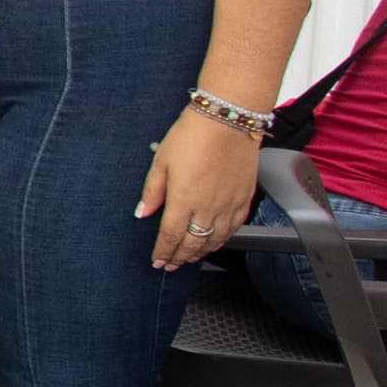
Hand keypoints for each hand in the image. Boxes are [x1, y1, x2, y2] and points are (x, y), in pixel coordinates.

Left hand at [137, 110, 260, 271]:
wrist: (227, 121)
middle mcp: (207, 208)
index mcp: (183, 200)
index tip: (158, 261)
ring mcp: (228, 205)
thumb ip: (152, 191)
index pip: (170, 237)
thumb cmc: (192, 136)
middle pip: (192, 243)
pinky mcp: (244, 198)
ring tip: (190, 257)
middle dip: (180, 258)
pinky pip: (234, 228)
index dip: (163, 253)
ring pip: (215, 240)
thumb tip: (143, 212)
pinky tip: (216, 241)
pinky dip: (223, 239)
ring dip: (201, 252)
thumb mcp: (161, 161)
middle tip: (171, 265)